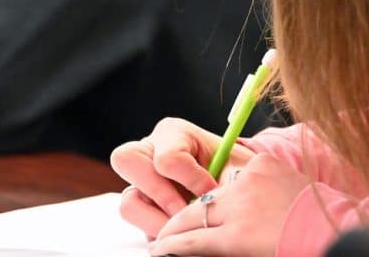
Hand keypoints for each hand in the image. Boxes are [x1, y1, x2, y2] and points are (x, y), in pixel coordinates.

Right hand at [111, 117, 254, 237]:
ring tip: (186, 228)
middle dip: (159, 193)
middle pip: (126, 160)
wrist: (242, 188)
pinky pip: (138, 225)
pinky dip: (159, 233)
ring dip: (157, 221)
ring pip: (128, 201)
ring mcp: (143, 183)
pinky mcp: (145, 210)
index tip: (212, 190)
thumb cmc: (237, 172)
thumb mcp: (237, 169)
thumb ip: (224, 181)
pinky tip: (182, 233)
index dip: (190, 179)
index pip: (166, 156)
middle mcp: (150, 153)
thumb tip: (212, 203)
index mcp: (173, 134)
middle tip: (186, 212)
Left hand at [149, 153, 308, 256]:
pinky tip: (162, 248)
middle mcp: (244, 181)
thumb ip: (264, 180)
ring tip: (159, 239)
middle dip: (182, 211)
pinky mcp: (236, 236)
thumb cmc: (316, 216)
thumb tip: (241, 188)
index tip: (200, 207)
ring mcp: (239, 208)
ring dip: (173, 230)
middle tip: (166, 223)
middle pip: (203, 196)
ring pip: (193, 217)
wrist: (333, 233)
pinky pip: (196, 240)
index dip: (210, 198)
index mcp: (259, 164)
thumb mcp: (289, 182)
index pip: (224, 180)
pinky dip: (175, 244)